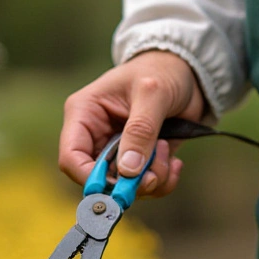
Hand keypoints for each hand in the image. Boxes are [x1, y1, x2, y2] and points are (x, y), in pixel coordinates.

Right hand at [59, 50, 204, 197]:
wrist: (186, 72)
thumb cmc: (162, 71)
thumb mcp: (152, 93)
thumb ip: (140, 130)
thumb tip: (128, 170)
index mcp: (84, 114)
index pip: (71, 157)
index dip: (89, 177)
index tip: (118, 186)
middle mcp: (96, 137)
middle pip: (98, 178)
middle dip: (127, 183)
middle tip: (153, 176)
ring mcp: (119, 151)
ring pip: (124, 187)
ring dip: (150, 181)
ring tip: (166, 153)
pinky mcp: (140, 160)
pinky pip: (145, 186)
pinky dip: (162, 182)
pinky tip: (174, 162)